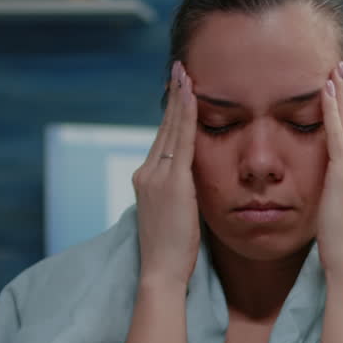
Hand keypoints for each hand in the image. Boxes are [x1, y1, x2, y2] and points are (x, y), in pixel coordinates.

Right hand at [132, 61, 199, 287]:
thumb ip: (183, 195)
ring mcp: (155, 176)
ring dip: (180, 99)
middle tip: (179, 70)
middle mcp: (146, 173)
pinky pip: (181, 140)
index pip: (162, 140)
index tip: (178, 92)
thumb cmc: (173, 253)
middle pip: (163, 128)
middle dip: (173, 98)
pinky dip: (186, 115)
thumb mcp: (177, 216)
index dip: (171, 115)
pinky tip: (193, 96)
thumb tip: (197, 185)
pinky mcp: (170, 182)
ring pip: (170, 129)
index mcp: (146, 181)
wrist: (161, 271)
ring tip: (185, 74)